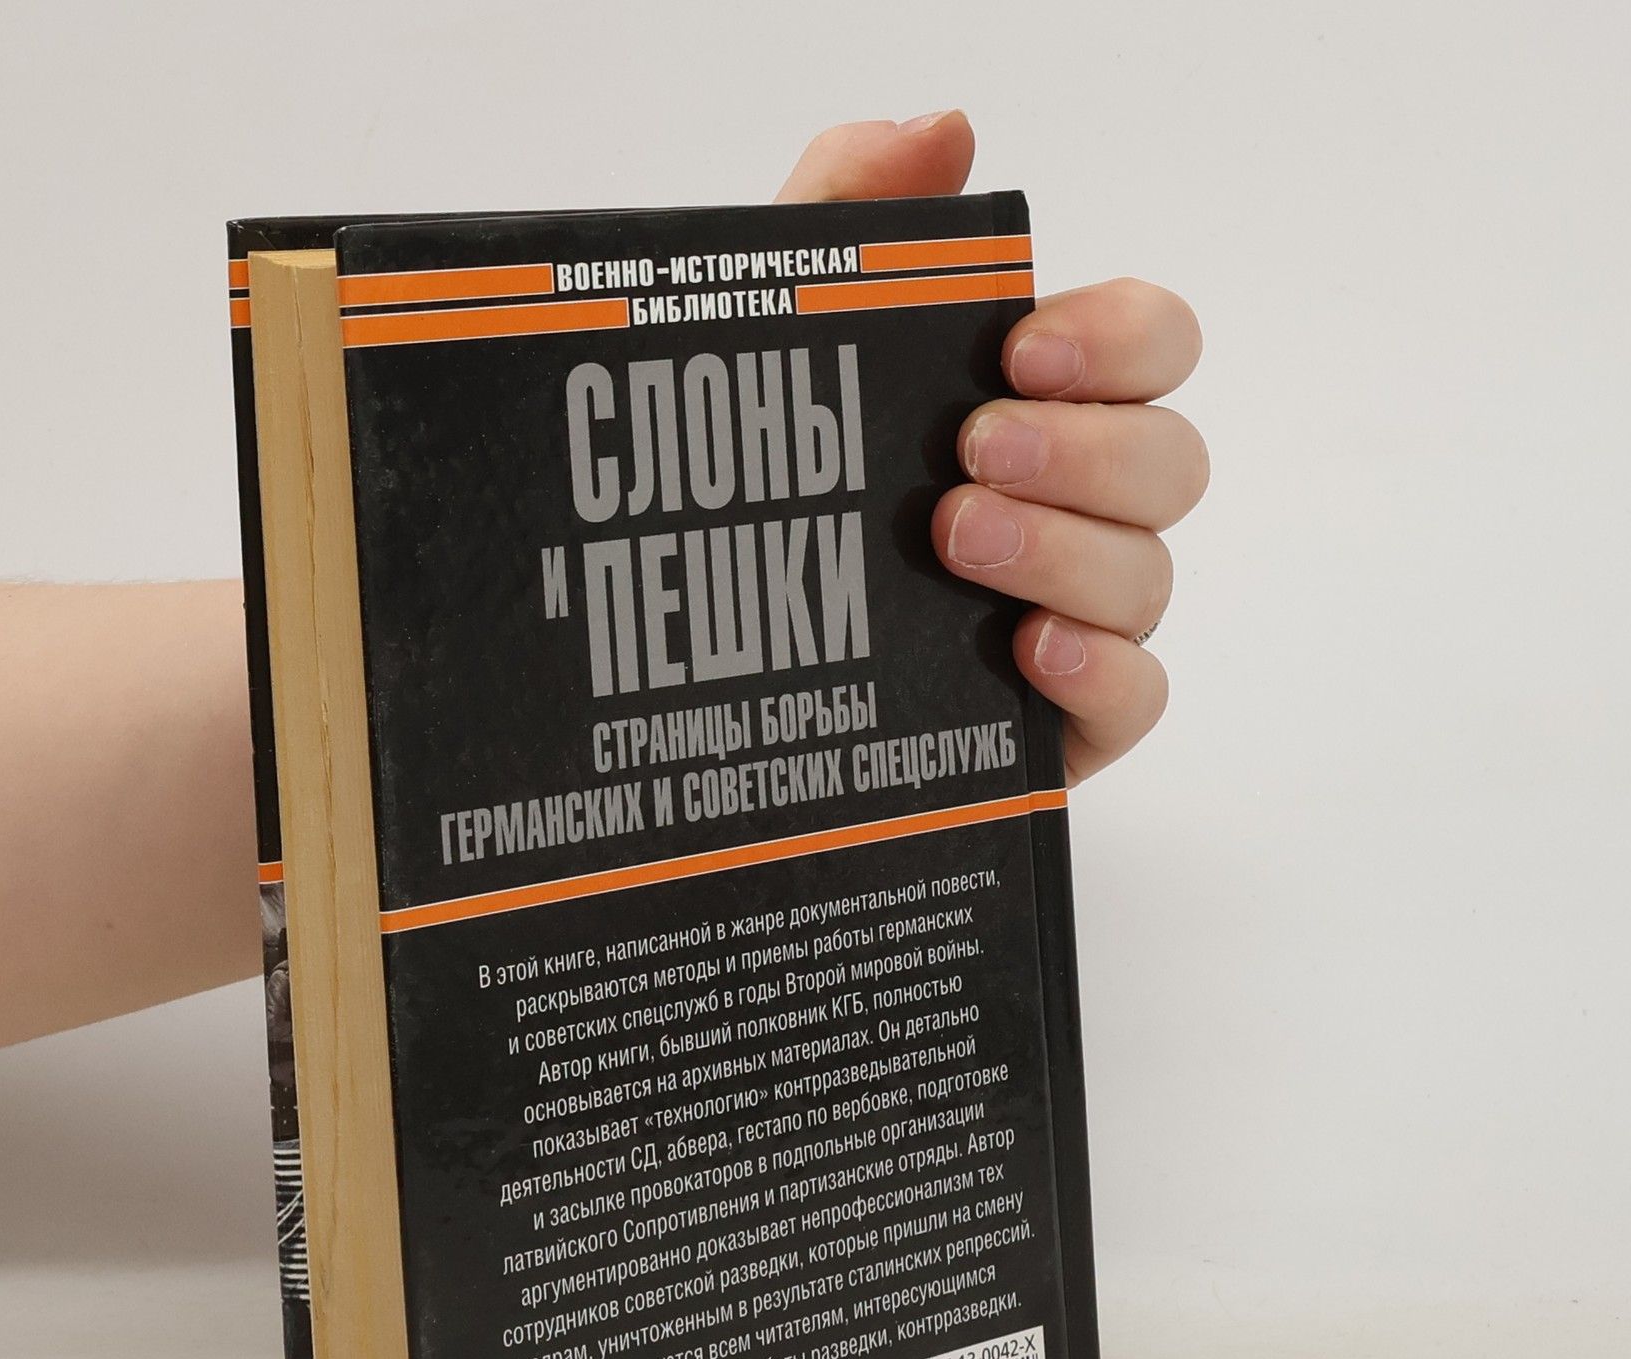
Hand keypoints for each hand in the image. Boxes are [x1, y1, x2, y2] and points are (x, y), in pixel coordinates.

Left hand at [779, 113, 1206, 782]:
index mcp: (1031, 410)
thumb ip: (844, 215)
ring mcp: (1071, 618)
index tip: (1021, 349)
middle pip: (1169, 461)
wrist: (692, 682)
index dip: (1120, 338)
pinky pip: (1138, 697)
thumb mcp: (767, 344)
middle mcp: (1073, 510)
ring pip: (1148, 577)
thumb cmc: (750, 504)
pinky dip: (1098, 669)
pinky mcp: (1056, 726)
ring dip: (1065, 551)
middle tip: (971, 455)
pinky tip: (1028, 654)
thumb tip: (945, 129)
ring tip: (956, 543)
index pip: (1150, 346)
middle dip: (1085, 450)